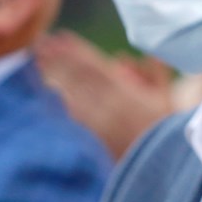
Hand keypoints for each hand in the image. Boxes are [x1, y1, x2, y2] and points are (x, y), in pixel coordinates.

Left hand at [36, 31, 177, 160]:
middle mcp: (109, 104)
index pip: (95, 65)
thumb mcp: (165, 97)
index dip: (77, 49)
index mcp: (127, 92)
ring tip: (37, 60)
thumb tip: (124, 57)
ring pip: (71, 92)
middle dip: (59, 57)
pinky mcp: (93, 136)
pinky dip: (60, 100)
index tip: (61, 36)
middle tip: (40, 42)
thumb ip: (153, 72)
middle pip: (78, 76)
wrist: (161, 165)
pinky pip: (73, 114)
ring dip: (53, 75)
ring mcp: (99, 121)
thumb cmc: (165, 128)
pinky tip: (48, 91)